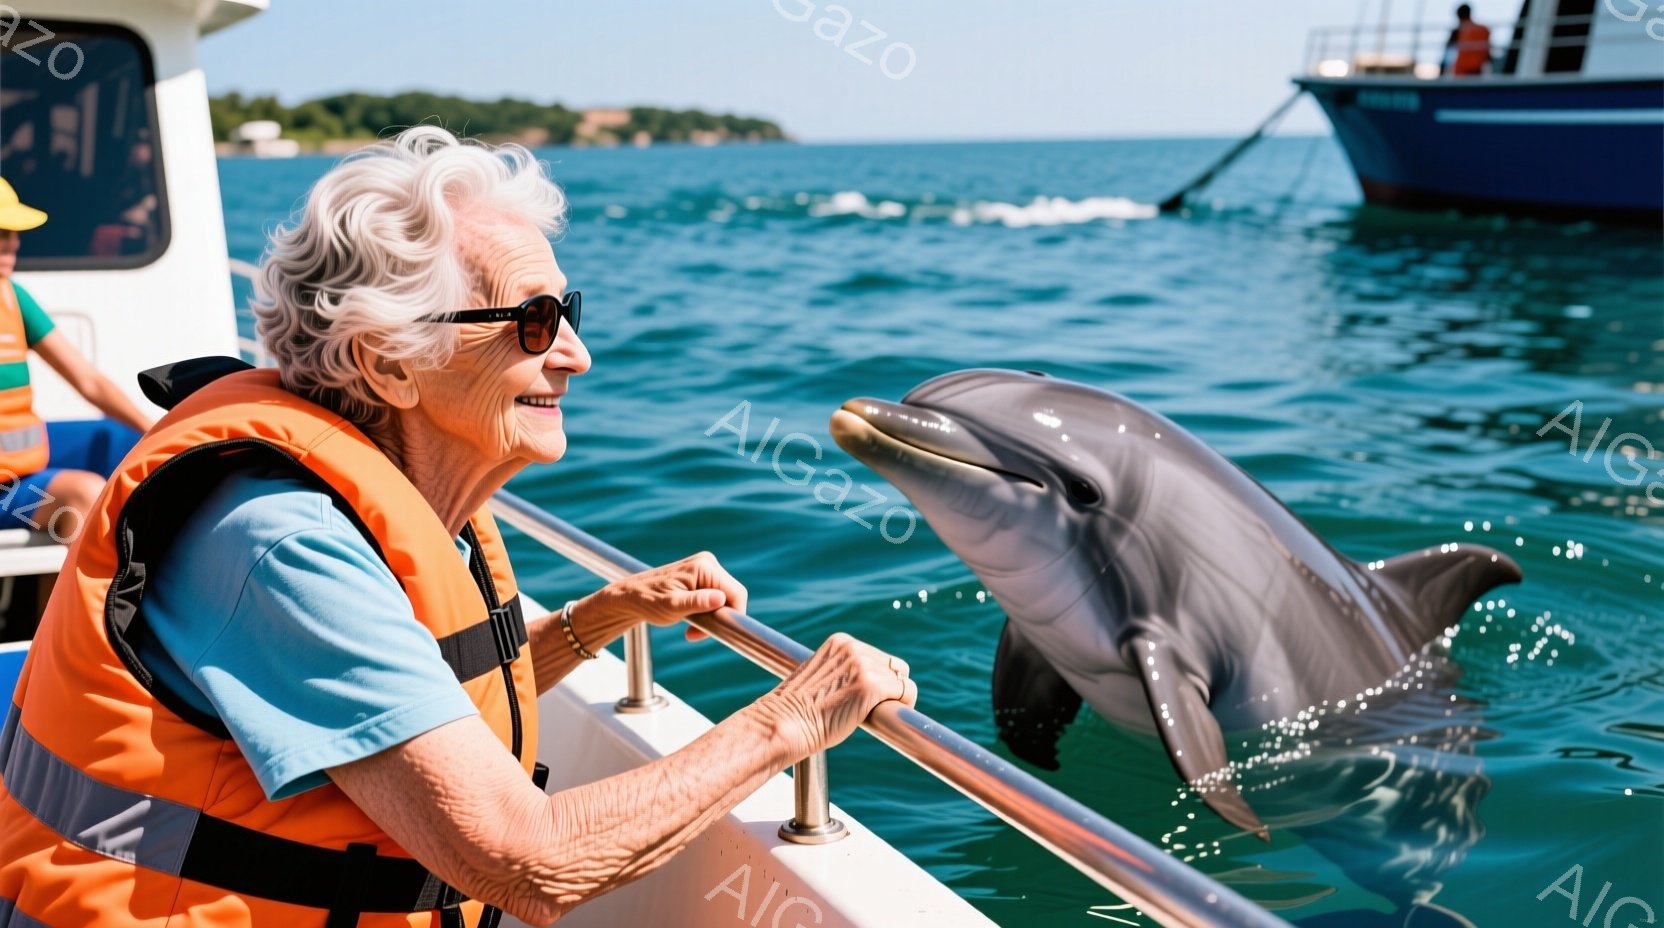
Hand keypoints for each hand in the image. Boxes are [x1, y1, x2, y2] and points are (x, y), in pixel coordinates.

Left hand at [583, 551, 746, 640]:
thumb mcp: (673, 607)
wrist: (629, 597)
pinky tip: (690, 617)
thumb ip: (698, 602)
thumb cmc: (648, 601)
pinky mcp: (700, 576)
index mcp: (704, 567)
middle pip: (731, 595)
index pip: (737, 593)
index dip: (732, 615)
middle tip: (695, 633)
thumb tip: (721, 599)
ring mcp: (704, 568)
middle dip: (719, 617)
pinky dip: (706, 611)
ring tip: (690, 627)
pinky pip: (714, 596)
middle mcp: (707, 563)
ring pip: (723, 598)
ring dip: (711, 616)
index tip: (714, 632)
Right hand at [763, 633, 917, 760]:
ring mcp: (862, 666)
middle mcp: (853, 648)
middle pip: (894, 666)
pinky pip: (906, 691)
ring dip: (894, 699)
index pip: (878, 657)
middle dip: (888, 687)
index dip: (879, 679)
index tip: (869, 697)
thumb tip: (863, 684)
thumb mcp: (819, 677)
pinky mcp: (871, 686)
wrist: (784, 723)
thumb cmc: (797, 710)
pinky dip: (904, 704)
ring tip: (876, 714)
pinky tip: (887, 717)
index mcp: (840, 642)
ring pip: (901, 680)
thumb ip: (841, 672)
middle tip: (876, 708)